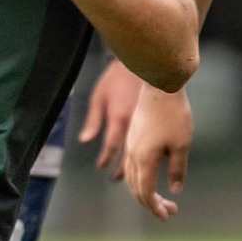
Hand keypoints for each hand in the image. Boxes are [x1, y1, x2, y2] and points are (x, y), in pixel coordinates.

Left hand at [79, 59, 145, 178]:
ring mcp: (147, 124)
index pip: (110, 146)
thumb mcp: (98, 95)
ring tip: (131, 174)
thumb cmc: (117, 77)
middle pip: (128, 154)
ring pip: (142, 151)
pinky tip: (146, 157)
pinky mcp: (157, 121)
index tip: (101, 167)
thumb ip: (93, 119)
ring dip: (136, 165)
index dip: (105, 159)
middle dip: (122, 170)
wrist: (142, 61)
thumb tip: (84, 139)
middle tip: (115, 179)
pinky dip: (148, 153)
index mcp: (118, 118)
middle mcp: (133, 125)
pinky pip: (153, 143)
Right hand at [121, 85, 193, 219]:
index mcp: (144, 159)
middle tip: (170, 211)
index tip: (167, 215)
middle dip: (152, 203)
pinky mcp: (133, 136)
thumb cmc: (174, 114)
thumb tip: (175, 189)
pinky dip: (140, 177)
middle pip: (136, 188)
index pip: (146, 192)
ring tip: (160, 198)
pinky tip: (151, 176)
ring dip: (144, 191)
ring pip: (132, 177)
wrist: (160, 86)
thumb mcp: (182, 144)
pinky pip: (132, 164)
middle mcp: (133, 154)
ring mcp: (130, 145)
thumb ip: (177, 169)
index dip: (156, 207)